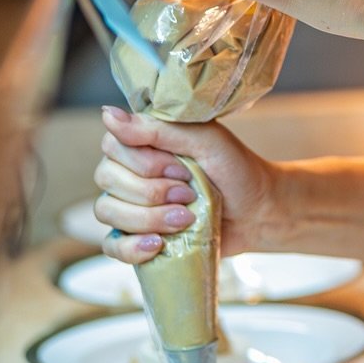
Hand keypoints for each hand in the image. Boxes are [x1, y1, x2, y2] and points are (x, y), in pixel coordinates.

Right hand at [95, 106, 276, 264]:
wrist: (257, 212)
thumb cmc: (234, 170)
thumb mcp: (205, 140)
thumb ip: (158, 129)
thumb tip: (108, 114)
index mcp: (142, 142)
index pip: (111, 146)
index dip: (146, 163)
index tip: (183, 169)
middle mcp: (128, 171)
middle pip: (106, 179)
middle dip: (152, 191)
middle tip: (190, 194)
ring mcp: (129, 205)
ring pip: (106, 211)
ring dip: (148, 218)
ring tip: (186, 219)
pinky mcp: (136, 237)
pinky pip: (110, 245)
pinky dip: (130, 247)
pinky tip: (158, 245)